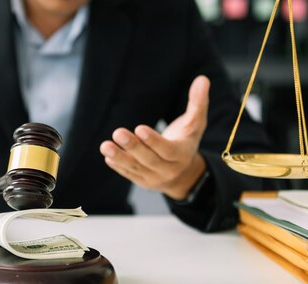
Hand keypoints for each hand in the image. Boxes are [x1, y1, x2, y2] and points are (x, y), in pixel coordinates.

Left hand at [99, 75, 209, 199]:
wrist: (184, 173)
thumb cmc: (187, 139)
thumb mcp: (195, 122)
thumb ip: (198, 102)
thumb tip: (202, 79)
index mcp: (183, 154)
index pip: (168, 150)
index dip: (154, 141)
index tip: (139, 128)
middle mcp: (169, 169)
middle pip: (149, 159)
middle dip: (133, 147)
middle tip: (117, 132)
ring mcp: (155, 178)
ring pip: (136, 168)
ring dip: (120, 157)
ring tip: (105, 146)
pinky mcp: (143, 181)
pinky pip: (130, 174)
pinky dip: (118, 166)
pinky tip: (107, 156)